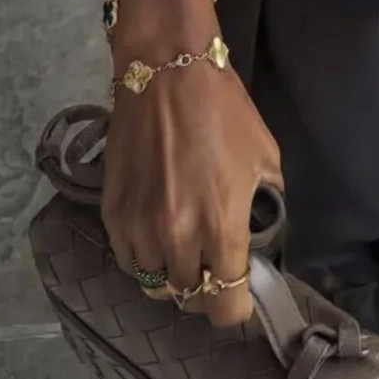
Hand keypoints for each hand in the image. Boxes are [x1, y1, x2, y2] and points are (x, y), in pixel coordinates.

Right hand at [101, 0, 282, 326]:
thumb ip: (266, 202)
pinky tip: (158, 228)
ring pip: (156, 281)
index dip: (236, 307)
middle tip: (214, 259)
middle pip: (189, 297)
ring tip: (185, 241)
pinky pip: (128, 258)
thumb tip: (261, 229)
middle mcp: (177, 236)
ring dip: (173, 270)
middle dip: (206, 285)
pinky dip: (144, 253)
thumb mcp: (265, 156)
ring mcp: (139, 227)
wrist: (167, 71)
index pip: (225, 305)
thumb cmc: (224, 109)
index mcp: (221, 224)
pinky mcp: (112, 213)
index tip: (240, 290)